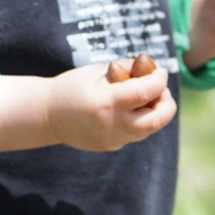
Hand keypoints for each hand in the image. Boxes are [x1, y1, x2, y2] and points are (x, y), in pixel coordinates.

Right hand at [0, 64, 175, 153]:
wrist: (47, 115)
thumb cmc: (73, 87)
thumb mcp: (98, 71)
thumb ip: (126, 69)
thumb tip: (152, 68)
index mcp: (107, 102)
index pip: (147, 91)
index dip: (159, 79)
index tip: (160, 72)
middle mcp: (112, 124)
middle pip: (158, 120)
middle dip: (166, 103)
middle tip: (160, 90)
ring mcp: (112, 139)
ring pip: (149, 128)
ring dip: (154, 112)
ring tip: (142, 97)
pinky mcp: (111, 146)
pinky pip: (135, 133)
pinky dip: (139, 119)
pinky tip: (126, 109)